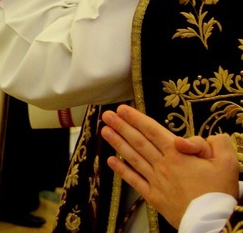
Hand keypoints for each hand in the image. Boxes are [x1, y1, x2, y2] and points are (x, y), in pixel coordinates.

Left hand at [101, 105, 238, 228]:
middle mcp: (163, 165)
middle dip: (122, 126)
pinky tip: (110, 161)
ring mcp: (156, 180)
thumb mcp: (226, 162)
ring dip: (118, 143)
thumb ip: (214, 143)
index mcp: (178, 154)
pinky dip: (122, 170)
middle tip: (107, 115)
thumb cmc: (219, 192)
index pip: (153, 131)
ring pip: (133, 157)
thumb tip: (193, 138)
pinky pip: (134, 180)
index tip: (122, 109)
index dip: (136, 119)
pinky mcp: (154, 196)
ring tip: (104, 131)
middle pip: (139, 141)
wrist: (212, 223)